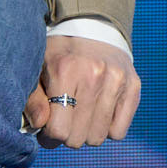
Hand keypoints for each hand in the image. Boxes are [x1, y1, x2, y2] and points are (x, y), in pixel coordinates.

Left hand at [26, 35, 140, 149]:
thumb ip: (32, 100)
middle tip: (63, 118)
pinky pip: (118, 132)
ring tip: (80, 114)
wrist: (93, 29)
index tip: (47, 126)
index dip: (48, 136)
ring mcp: (118, 80)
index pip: (58, 130)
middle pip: (78, 138)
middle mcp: (95, 74)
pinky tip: (98, 112)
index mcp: (66, 70)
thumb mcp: (37, 70)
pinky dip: (106, 128)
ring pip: (98, 137)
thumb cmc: (60, 55)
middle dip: (66, 134)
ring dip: (86, 133)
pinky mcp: (133, 86)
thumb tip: (39, 125)